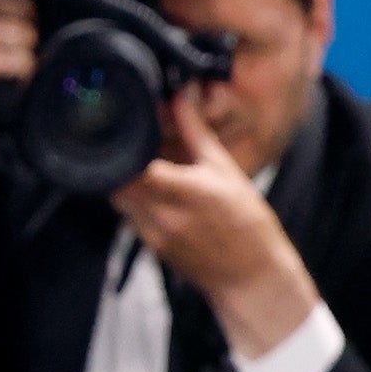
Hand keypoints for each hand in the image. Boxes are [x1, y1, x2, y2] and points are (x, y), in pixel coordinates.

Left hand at [115, 88, 319, 359]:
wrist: (253, 278)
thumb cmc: (248, 224)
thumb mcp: (226, 170)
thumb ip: (197, 130)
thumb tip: (182, 93)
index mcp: (183, 191)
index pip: (130, 161)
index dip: (126, 142)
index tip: (133, 127)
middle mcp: (162, 214)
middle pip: (117, 178)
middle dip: (123, 159)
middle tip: (139, 145)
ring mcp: (152, 234)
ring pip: (119, 196)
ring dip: (128, 180)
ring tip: (151, 169)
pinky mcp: (151, 247)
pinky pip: (131, 215)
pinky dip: (138, 200)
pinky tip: (160, 196)